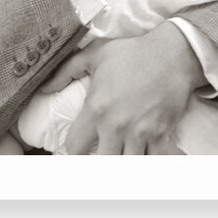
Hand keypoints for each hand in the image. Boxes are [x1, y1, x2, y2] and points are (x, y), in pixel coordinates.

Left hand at [40, 22, 203, 153]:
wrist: (172, 53)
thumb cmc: (133, 52)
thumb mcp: (96, 54)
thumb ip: (66, 70)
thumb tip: (44, 88)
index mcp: (97, 108)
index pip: (75, 147)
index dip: (74, 150)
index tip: (79, 148)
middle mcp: (116, 125)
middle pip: (101, 164)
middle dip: (99, 161)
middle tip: (101, 154)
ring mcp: (140, 132)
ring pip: (126, 166)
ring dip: (123, 162)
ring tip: (121, 156)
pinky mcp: (161, 134)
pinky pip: (153, 161)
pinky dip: (148, 160)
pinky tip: (144, 154)